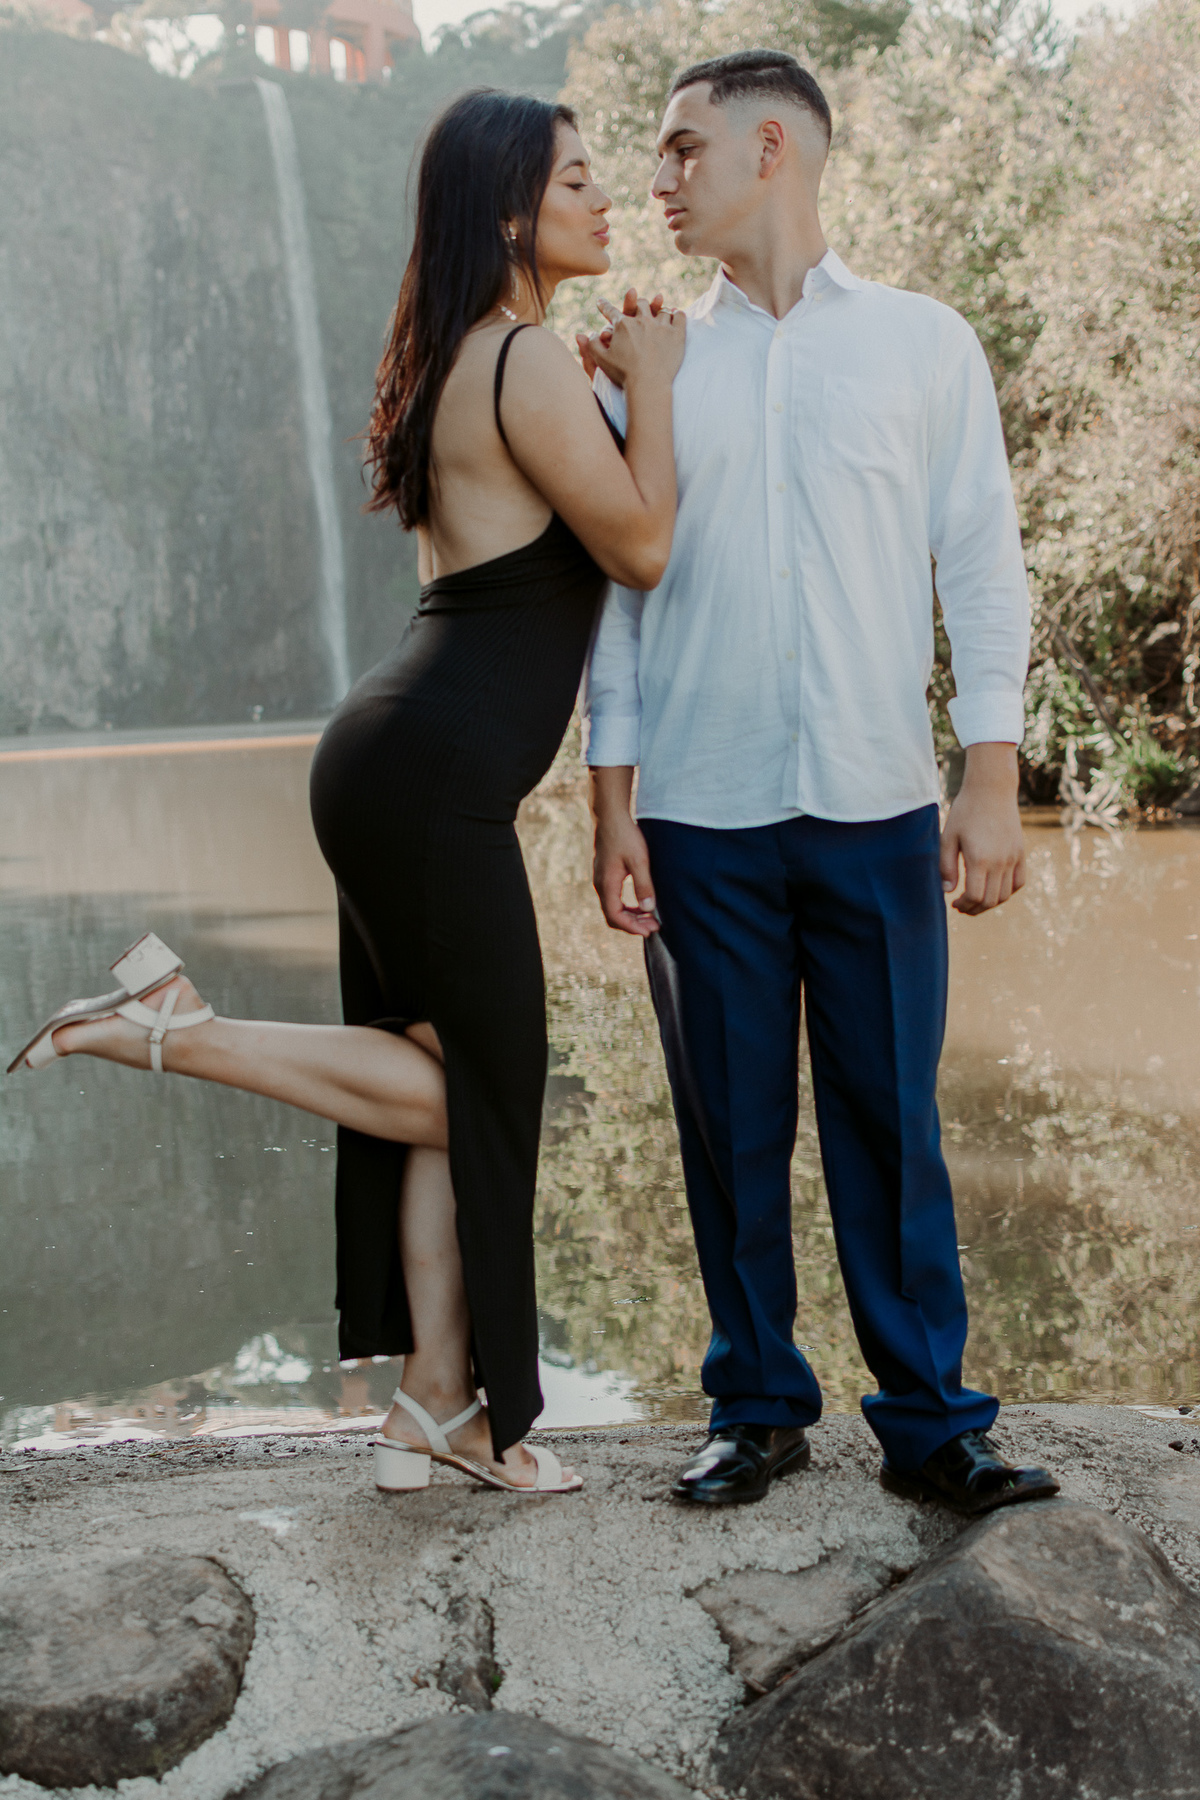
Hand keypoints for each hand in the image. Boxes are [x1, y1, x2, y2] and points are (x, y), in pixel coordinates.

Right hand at [575, 289, 677, 387]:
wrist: (648, 385)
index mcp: (623, 325)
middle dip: (637, 303)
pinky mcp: (677, 334)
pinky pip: (680, 316)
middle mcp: (642, 320)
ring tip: (660, 312)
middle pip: (640, 304)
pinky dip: (677, 314)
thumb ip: (591, 346)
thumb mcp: (602, 360)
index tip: (600, 302)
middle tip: (637, 303)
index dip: (604, 306)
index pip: (612, 311)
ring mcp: (661, 326)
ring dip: (659, 309)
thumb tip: (586, 335)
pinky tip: (675, 316)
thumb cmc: (623, 375)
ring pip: (662, 310)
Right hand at [590, 767, 659, 936]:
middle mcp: (601, 885)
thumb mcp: (639, 860)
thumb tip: (649, 909)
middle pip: (613, 915)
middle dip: (633, 925)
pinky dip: (628, 906)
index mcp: (607, 884)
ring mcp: (601, 880)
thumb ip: (644, 885)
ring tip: (651, 917)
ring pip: (613, 907)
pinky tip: (642, 904)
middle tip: (654, 926)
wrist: (611, 817)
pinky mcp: (606, 875)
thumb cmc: (625, 836)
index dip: (632, 927)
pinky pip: (614, 898)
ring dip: (631, 916)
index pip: (615, 916)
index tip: (650, 929)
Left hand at [940, 743, 1025, 914]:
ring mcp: (1013, 857)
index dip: (964, 905)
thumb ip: (946, 866)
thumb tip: (947, 891)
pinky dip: (1007, 892)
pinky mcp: (1021, 852)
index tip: (954, 903)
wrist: (991, 790)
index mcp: (980, 859)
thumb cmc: (965, 811)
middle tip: (962, 906)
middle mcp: (1000, 862)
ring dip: (990, 903)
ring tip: (976, 900)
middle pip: (990, 900)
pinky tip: (993, 888)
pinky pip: (1019, 882)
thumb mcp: (948, 837)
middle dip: (974, 909)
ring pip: (1005, 895)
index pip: (975, 896)